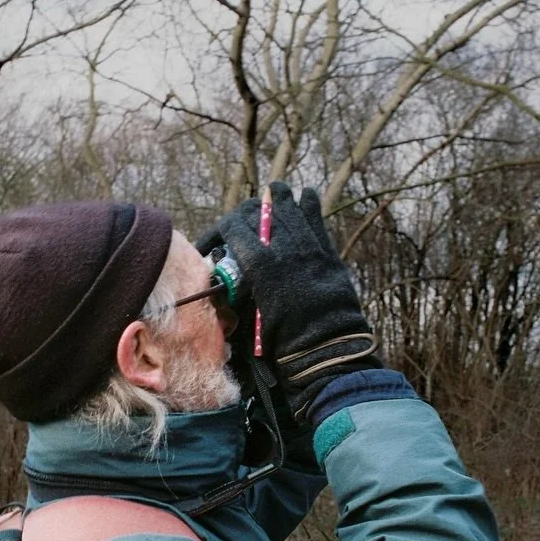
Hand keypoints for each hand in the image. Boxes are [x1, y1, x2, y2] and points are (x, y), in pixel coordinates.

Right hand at [197, 182, 379, 420]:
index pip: (234, 227)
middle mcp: (284, 248)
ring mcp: (309, 248)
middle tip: (239, 225)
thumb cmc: (285, 342)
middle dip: (246, 215)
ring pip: (291, 209)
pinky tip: (307, 194)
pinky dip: (310, 205)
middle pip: (260, 214)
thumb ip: (243, 291)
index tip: (211, 244)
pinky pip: (318, 221)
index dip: (218, 231)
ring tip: (274, 190)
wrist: (327, 349)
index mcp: (261, 265)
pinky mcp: (328, 254)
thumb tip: (233, 280)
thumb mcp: (253, 316)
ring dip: (279, 198)